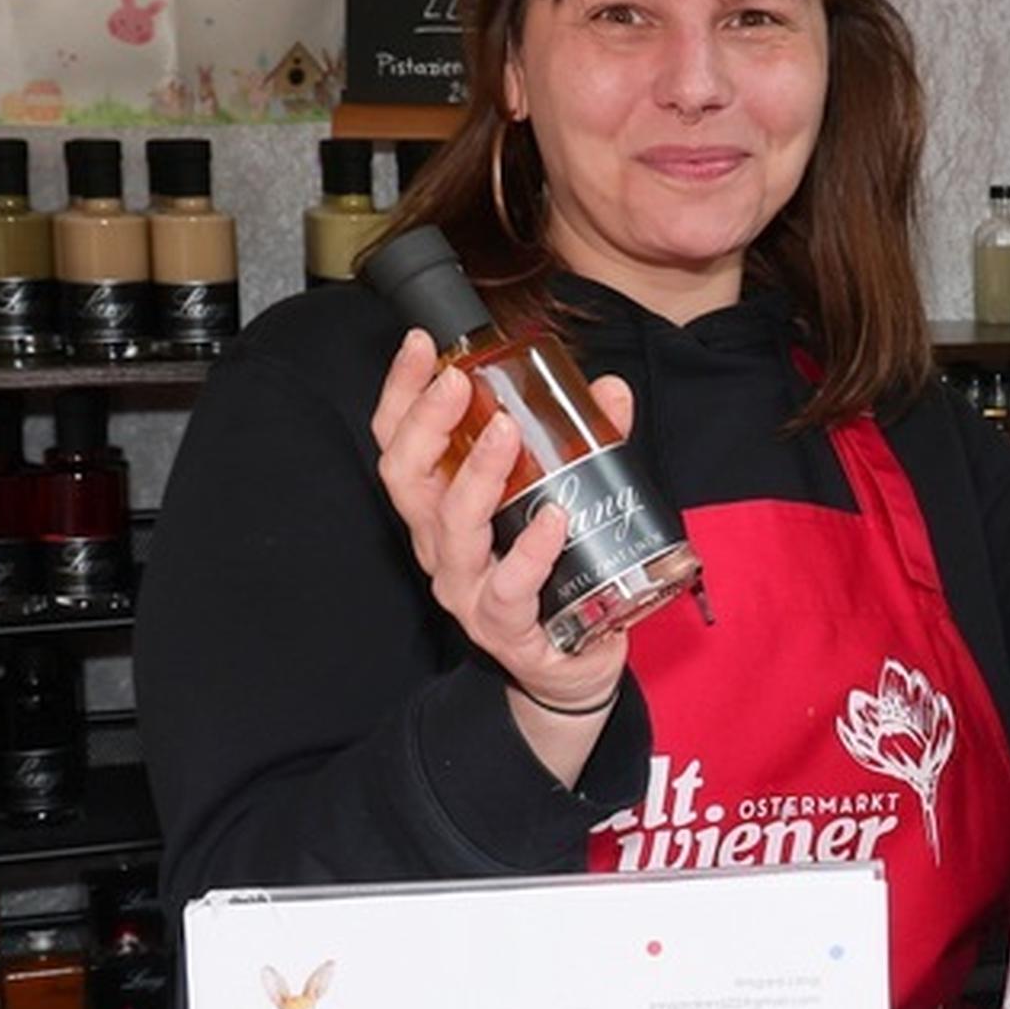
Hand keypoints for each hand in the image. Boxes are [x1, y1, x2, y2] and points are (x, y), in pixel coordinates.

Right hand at [370, 332, 637, 739]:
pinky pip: (509, 589)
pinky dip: (530, 552)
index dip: (402, 391)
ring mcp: (467, 589)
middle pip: (406, 478)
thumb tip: (608, 392)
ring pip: (452, 528)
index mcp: (442, 507)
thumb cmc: (554, 574)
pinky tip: (552, 519)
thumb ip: (587, 444)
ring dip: (477, 475)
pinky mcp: (505, 627)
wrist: (571, 665)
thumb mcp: (564, 497)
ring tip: (505, 432)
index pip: (401, 442)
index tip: (422, 343)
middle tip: (460, 380)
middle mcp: (440, 545)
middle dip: (426, 423)